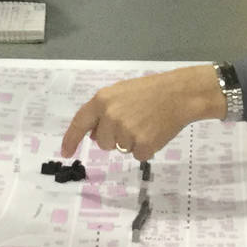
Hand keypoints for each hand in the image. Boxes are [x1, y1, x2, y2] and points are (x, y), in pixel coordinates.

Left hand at [62, 65, 224, 160]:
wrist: (180, 94)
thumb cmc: (151, 91)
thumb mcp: (121, 93)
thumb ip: (104, 112)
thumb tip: (96, 137)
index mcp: (102, 100)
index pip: (80, 123)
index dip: (71, 139)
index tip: (65, 153)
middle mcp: (111, 116)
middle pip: (104, 143)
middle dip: (115, 138)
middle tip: (134, 122)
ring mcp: (126, 131)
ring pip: (121, 150)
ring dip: (132, 142)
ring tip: (147, 124)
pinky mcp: (143, 144)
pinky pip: (138, 156)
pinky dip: (146, 148)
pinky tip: (155, 132)